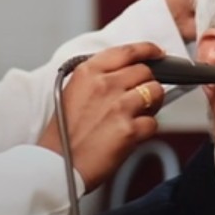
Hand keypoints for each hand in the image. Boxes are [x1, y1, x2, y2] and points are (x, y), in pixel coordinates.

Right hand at [37, 42, 166, 191]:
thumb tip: (127, 73)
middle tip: (140, 97)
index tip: (158, 53)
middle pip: (145, 71)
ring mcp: (119, 105)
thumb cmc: (64, 133)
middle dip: (147, 84)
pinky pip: (153, 122)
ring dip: (151, 105)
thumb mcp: (74, 92)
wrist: (56, 165)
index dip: (148, 50)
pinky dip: (146, 130)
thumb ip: (99, 78)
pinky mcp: (129, 129)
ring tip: (137, 115)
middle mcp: (105, 84)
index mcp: (89, 71)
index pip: (128, 51)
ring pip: (155, 92)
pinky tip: (130, 135)